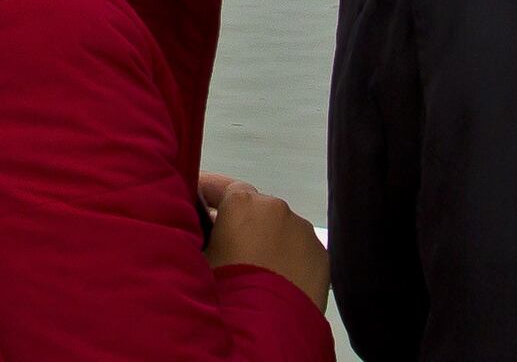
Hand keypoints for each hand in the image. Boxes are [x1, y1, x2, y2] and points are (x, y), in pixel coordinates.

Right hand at [201, 172, 329, 308]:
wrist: (267, 330)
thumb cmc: (224, 292)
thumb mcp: (195, 260)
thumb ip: (195, 237)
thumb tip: (195, 231)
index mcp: (241, 203)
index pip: (219, 186)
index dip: (203, 194)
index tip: (194, 201)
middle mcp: (275, 208)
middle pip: (252, 208)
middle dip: (237, 222)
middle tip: (222, 245)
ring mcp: (303, 231)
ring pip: (278, 229)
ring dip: (264, 241)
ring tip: (251, 270)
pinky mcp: (321, 255)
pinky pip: (298, 250)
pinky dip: (286, 259)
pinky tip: (274, 280)